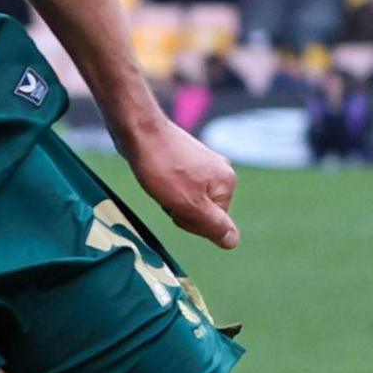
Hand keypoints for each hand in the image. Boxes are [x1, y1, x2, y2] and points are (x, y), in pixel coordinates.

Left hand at [125, 121, 241, 249]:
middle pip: (203, 210)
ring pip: (189, 198)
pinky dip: (166, 186)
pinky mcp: (186, 158)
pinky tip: (157, 175)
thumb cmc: (162, 169)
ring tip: (160, 181)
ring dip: (171, 198)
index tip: (176, 203)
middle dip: (181, 209)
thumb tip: (233, 242)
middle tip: (166, 192)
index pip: (213, 223)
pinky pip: (179, 185)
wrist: (138, 130)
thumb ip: (213, 225)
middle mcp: (221, 170)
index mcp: (227, 183)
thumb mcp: (189, 204)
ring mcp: (204, 163)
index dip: (190, 220)